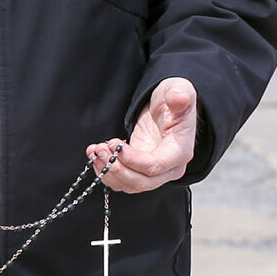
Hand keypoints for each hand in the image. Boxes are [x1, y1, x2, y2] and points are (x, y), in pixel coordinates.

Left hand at [87, 78, 196, 193]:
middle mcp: (170, 168)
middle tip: (101, 148)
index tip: (115, 144)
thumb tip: (180, 98)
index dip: (133, 160)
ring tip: (96, 150)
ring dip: (108, 171)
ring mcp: (155, 171)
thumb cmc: (173, 97)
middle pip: (142, 182)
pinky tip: (96, 156)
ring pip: (130, 185)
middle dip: (117, 168)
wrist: (167, 105)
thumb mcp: (178, 90)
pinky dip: (107, 172)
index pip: (155, 166)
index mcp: (180, 151)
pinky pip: (123, 180)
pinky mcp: (140, 169)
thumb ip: (180, 95)